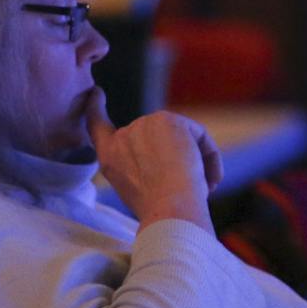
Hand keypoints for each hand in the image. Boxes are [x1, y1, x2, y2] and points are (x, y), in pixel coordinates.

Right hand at [85, 91, 221, 229]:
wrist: (168, 210)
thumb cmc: (161, 213)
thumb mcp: (141, 191)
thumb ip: (146, 166)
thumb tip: (176, 156)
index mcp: (110, 159)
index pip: (98, 127)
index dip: (95, 109)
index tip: (96, 94)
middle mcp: (121, 139)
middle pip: (159, 138)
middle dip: (178, 162)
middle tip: (194, 192)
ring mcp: (141, 126)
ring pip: (181, 138)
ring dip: (197, 163)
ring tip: (204, 189)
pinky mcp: (165, 120)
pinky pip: (198, 134)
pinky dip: (211, 156)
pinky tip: (210, 178)